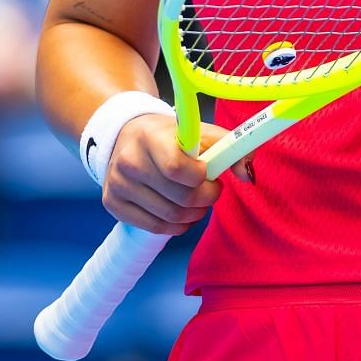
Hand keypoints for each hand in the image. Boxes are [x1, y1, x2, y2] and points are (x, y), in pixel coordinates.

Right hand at [103, 113, 224, 235]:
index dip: (201, 178)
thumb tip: (247, 175)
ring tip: (197, 200)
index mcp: (150, 137)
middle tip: (210, 189)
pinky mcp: (113, 204)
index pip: (177, 169)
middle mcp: (129, 161)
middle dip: (206, 198)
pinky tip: (181, 211)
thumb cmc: (171, 136)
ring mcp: (117, 185)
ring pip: (170, 217)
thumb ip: (230, 148)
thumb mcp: (202, 133)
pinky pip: (155, 228)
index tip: (208, 172)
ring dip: (194, 214)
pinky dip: (176, 225)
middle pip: (180, 198)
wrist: (128, 136)